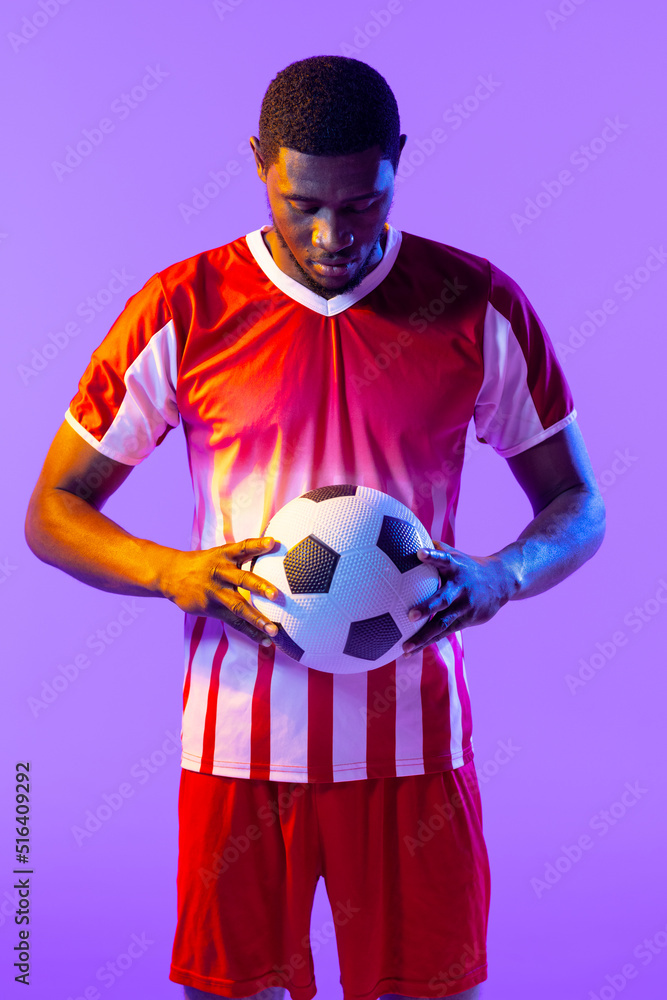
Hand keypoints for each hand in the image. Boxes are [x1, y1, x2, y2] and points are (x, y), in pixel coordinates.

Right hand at [160, 536, 280, 645]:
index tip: (273, 542)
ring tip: (273, 630)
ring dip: (256, 618)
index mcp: (224, 555)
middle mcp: (221, 572)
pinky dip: (250, 631)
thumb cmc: (204, 564)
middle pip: (242, 579)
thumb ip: (242, 553)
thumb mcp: (219, 554)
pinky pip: (233, 622)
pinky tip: (264, 639)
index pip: (243, 547)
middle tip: (276, 595)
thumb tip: (273, 546)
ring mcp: (215, 591)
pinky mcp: (210, 608)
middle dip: (259, 587)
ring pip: (237, 606)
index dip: (258, 544)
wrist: (170, 575)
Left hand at [402, 539, 514, 655]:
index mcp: (456, 567)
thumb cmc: (467, 565)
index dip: (432, 556)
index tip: (419, 553)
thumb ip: (433, 547)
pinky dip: (428, 641)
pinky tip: (410, 649)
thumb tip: (404, 532)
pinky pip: (445, 632)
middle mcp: (461, 587)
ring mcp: (466, 606)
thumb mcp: (454, 553)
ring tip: (405, 647)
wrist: (502, 581)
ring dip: (424, 636)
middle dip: (427, 607)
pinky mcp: (468, 620)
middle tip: (409, 615)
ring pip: (443, 623)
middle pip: (443, 599)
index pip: (443, 559)